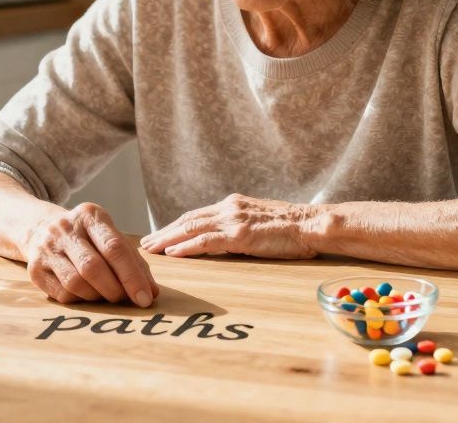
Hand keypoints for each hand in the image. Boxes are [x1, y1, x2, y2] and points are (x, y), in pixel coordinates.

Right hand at [23, 202, 158, 306]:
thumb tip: (151, 292)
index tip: (145, 298)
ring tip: (106, 295)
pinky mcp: (35, 270)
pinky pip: (63, 294)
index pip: (115, 247)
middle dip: (115, 289)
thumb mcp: (109, 236)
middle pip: (93, 267)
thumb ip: (133, 261)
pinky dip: (81, 300)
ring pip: (76, 283)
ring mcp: (47, 249)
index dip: (132, 276)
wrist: (40, 229)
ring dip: (97, 296)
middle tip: (125, 299)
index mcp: (90, 215)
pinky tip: (87, 294)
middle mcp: (65, 229)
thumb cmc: (87, 237)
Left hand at [140, 193, 320, 258]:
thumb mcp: (261, 222)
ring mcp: (233, 220)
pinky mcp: (240, 235)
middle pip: (187, 219)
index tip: (160, 234)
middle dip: (164, 232)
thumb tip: (226, 242)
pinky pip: (206, 241)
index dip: (176, 225)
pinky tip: (171, 253)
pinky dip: (185, 247)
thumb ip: (241, 227)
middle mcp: (229, 208)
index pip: (197, 215)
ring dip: (167, 240)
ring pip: (190, 228)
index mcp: (233, 204)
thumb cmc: (293, 228)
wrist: (312, 224)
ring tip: (149, 249)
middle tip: (145, 243)